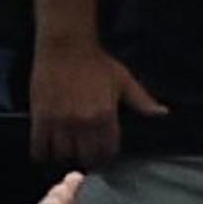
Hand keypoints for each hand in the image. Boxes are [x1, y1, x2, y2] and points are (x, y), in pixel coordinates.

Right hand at [27, 43, 162, 166]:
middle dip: (85, 156)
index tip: (100, 150)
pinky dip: (43, 152)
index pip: (107, 151)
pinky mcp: (41, 118)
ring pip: (62, 155)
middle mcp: (83, 123)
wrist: (66, 45)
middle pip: (85, 158)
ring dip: (64, 154)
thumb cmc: (96, 61)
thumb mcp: (123, 80)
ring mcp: (61, 122)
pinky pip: (39, 149)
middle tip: (82, 150)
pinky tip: (47, 145)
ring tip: (65, 147)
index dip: (104, 154)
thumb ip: (142, 100)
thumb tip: (162, 113)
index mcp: (106, 115)